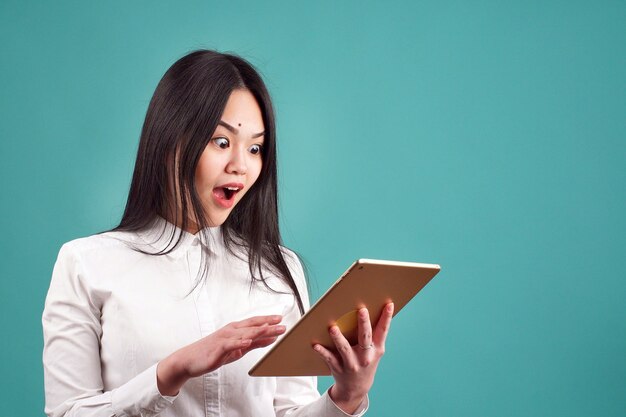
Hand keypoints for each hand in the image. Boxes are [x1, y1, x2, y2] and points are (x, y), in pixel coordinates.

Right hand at [157, 315, 285, 394]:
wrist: (189, 360)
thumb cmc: (214, 353)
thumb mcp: (238, 349)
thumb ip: (254, 343)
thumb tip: (271, 339)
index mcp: (235, 330)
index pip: (254, 323)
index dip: (267, 320)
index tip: (281, 319)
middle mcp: (231, 331)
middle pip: (252, 327)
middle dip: (268, 325)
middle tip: (283, 324)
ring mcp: (224, 338)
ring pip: (244, 334)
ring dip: (259, 331)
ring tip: (271, 330)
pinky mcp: (218, 348)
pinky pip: (231, 344)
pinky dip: (240, 342)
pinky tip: (249, 341)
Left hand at [313, 302, 393, 413]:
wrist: (356, 388)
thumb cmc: (365, 361)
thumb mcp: (374, 351)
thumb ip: (372, 335)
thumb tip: (366, 310)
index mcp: (376, 349)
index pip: (383, 331)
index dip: (387, 317)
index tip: (388, 304)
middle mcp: (365, 356)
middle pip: (365, 338)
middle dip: (364, 324)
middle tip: (361, 310)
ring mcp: (352, 363)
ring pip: (345, 349)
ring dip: (338, 338)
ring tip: (333, 328)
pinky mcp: (338, 368)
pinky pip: (329, 358)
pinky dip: (322, 351)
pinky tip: (316, 345)